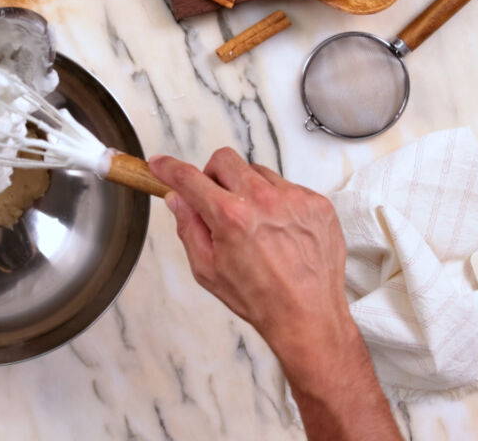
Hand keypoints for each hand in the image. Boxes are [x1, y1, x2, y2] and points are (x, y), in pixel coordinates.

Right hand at [150, 149, 400, 440]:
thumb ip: (188, 227)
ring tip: (254, 222)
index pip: (189, 178)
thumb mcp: (207, 270)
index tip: (160, 165)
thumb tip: (177, 199)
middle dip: (212, 175)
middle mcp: (263, 200)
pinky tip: (279, 229)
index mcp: (231, 216)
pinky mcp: (317, 203)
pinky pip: (287, 186)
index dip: (168, 168)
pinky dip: (276, 201)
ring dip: (247, 189)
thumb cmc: (259, 299)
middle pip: (224, 160)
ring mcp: (294, 199)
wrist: (308, 316)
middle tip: (215, 201)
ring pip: (257, 171)